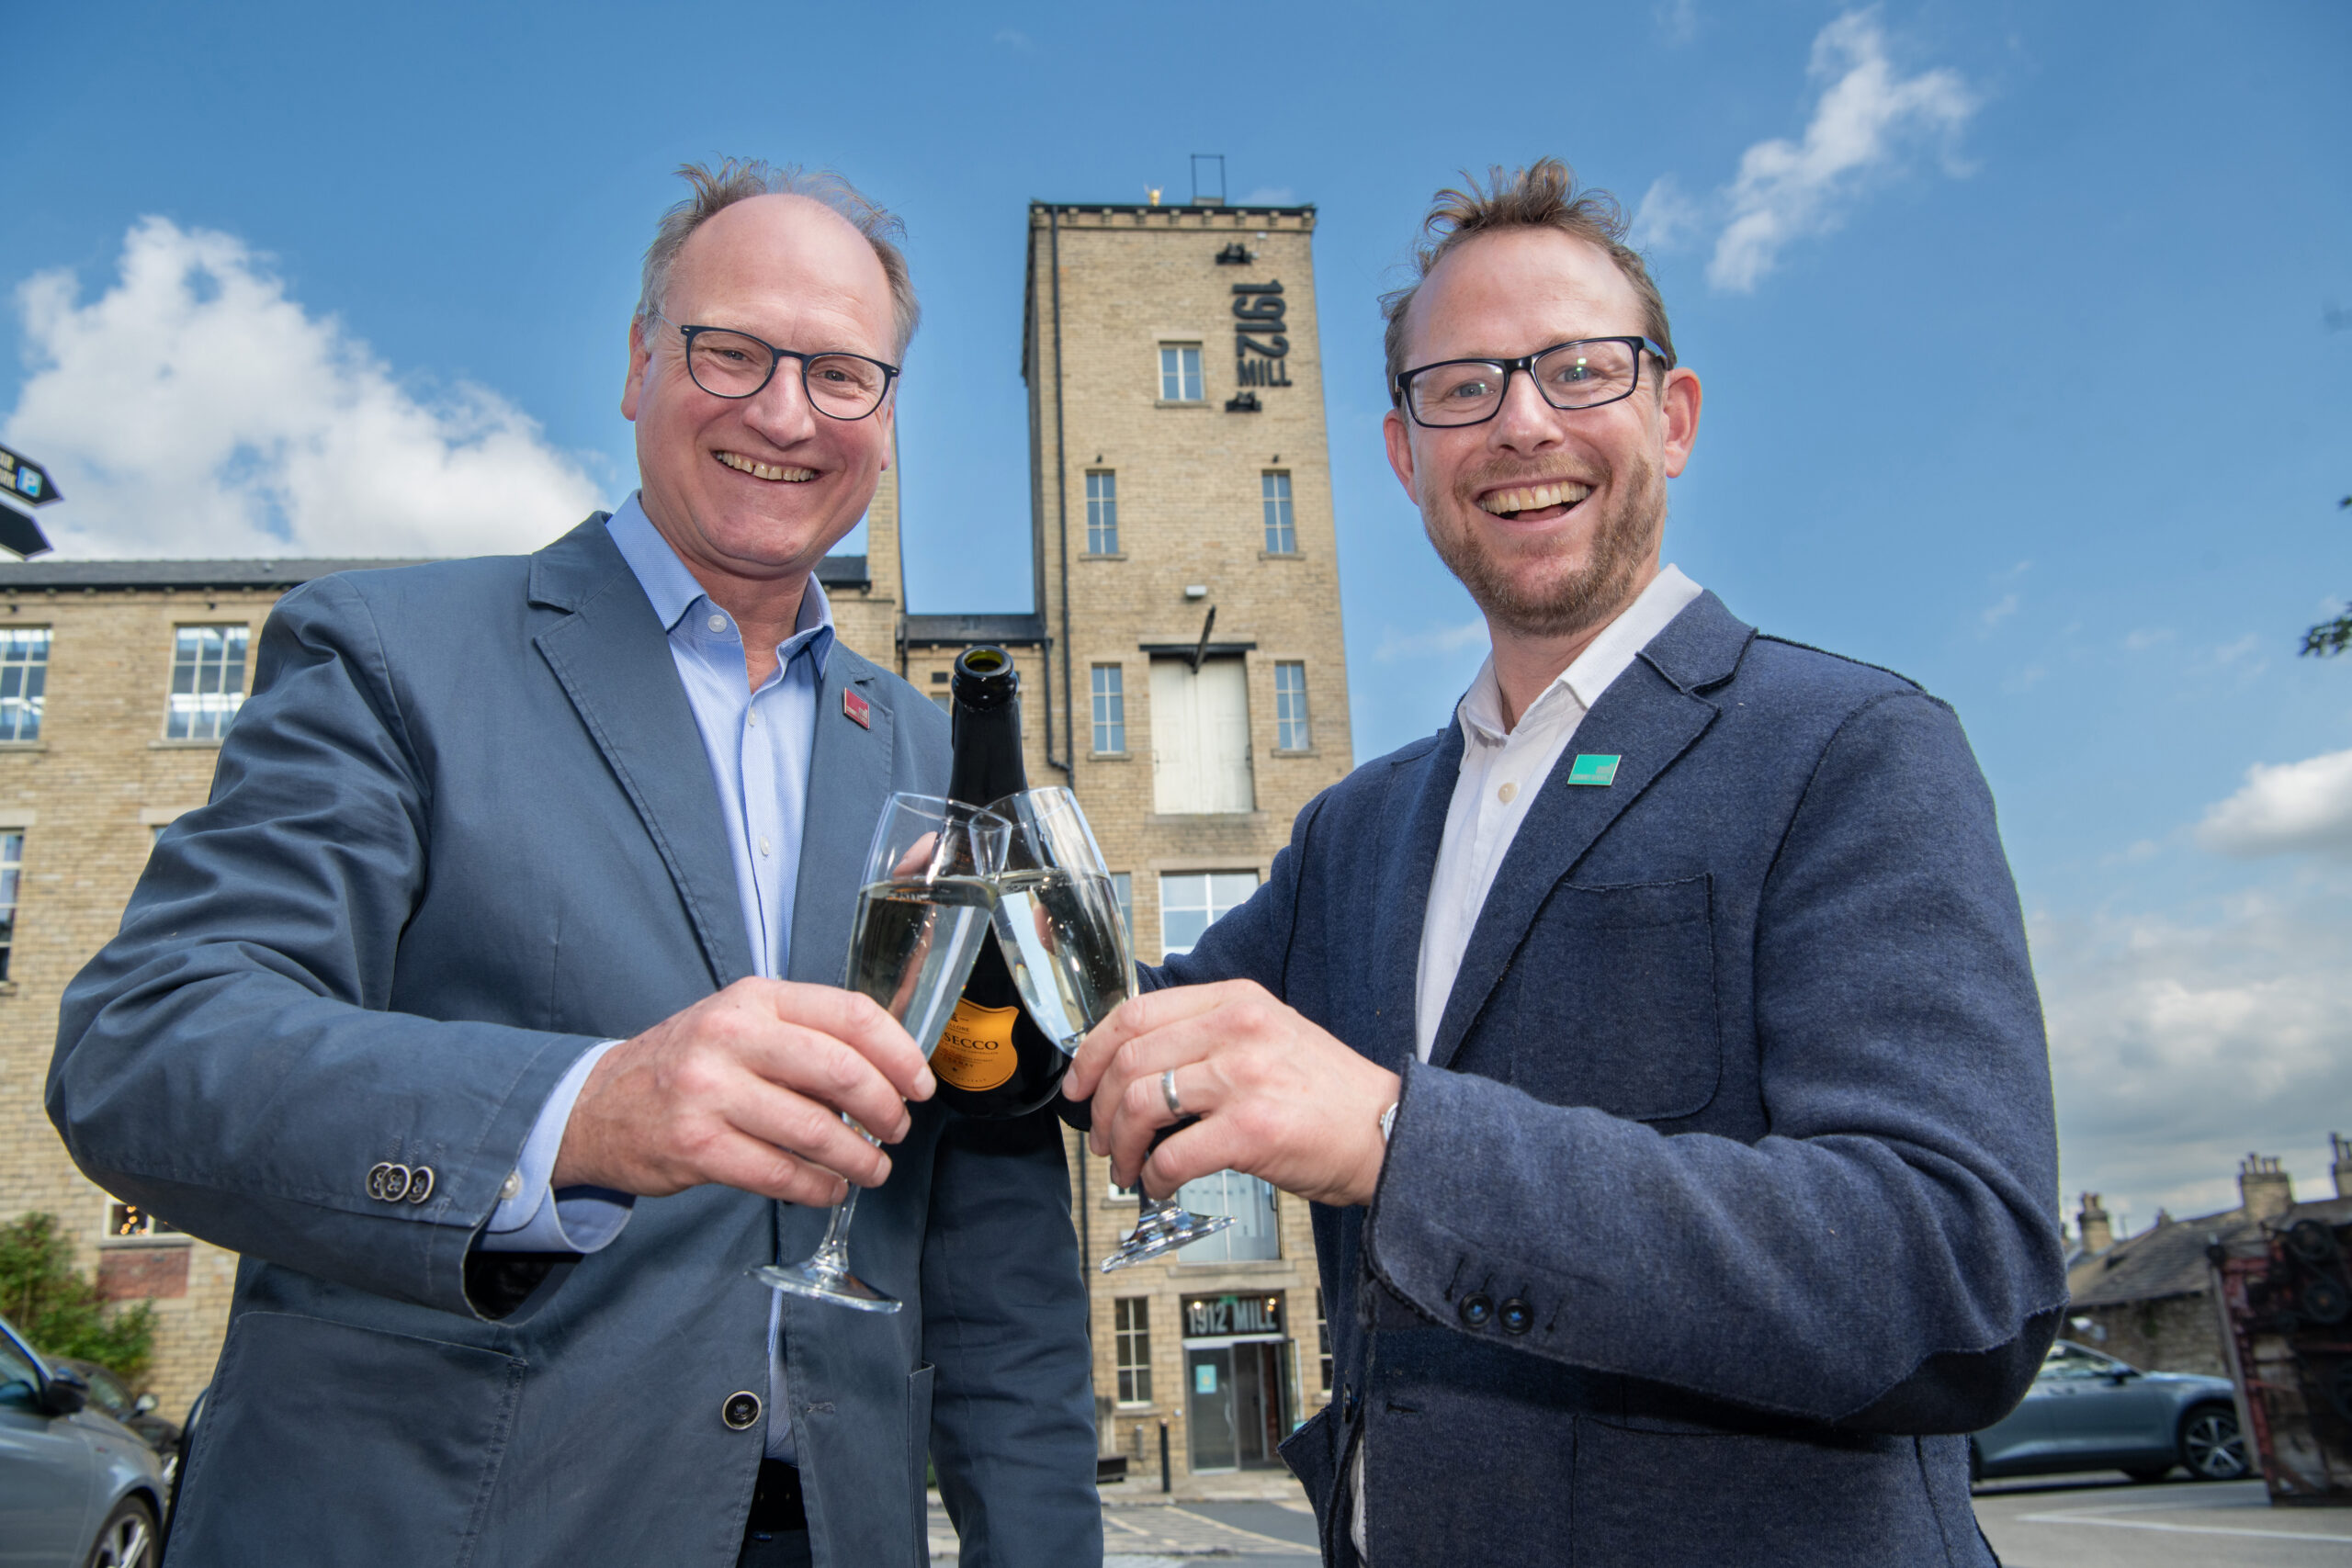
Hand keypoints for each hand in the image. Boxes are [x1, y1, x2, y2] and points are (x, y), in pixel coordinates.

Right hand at [553, 979, 935, 1205]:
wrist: (598, 1105)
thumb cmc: (687, 1064)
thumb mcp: (741, 1023)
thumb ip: (806, 1034)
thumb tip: (889, 1069)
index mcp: (755, 999)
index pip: (851, 1015)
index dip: (899, 1053)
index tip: (920, 1084)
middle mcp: (732, 1036)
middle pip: (842, 1071)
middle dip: (886, 1109)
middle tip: (897, 1129)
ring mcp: (710, 1092)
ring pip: (816, 1130)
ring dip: (859, 1158)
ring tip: (872, 1169)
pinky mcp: (697, 1147)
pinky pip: (781, 1173)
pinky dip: (819, 1188)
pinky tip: (829, 1188)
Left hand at [1063, 980, 1398, 1207]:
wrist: (1388, 1132)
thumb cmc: (1328, 1095)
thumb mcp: (1268, 1035)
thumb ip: (1208, 1037)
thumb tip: (1134, 1067)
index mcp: (1237, 1000)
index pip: (1136, 1012)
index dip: (1092, 1051)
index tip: (1079, 1082)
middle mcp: (1237, 1029)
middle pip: (1128, 1060)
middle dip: (1098, 1108)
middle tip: (1101, 1137)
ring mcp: (1244, 1078)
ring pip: (1139, 1105)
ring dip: (1120, 1147)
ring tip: (1127, 1167)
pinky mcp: (1252, 1130)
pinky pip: (1172, 1155)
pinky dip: (1152, 1177)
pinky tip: (1159, 1185)